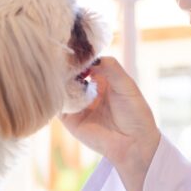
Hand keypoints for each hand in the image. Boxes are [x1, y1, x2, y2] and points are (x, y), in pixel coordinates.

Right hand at [58, 57, 160, 190]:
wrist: (134, 144)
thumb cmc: (135, 114)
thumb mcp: (126, 85)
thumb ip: (110, 68)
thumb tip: (90, 57)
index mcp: (103, 79)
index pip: (86, 62)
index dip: (80, 55)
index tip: (73, 46)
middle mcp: (88, 90)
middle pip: (71, 73)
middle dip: (66, 65)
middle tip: (61, 55)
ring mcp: (77, 104)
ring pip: (61, 87)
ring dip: (58, 78)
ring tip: (58, 69)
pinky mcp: (70, 119)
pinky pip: (58, 105)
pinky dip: (55, 95)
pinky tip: (59, 86)